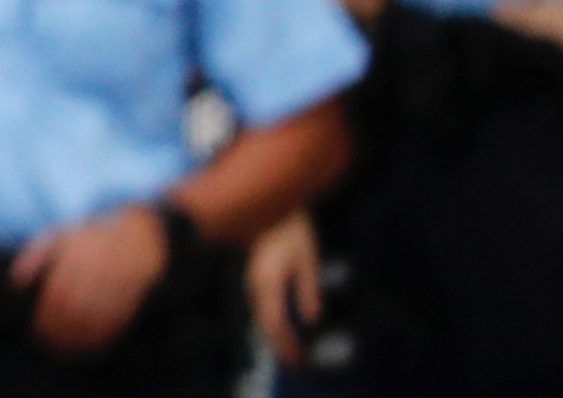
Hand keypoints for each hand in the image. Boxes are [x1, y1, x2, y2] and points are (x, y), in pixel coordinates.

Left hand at [14, 203, 168, 355]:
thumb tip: (15, 284)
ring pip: (95, 320)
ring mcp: (115, 288)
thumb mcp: (57, 238)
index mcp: (75, 257)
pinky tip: (87, 350)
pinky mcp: (130, 302)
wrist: (136, 240)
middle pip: (75, 309)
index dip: (46, 317)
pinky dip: (100, 341)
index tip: (36, 333)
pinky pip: (114, 326)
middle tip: (46, 346)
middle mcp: (96, 273)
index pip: (58, 293)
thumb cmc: (87, 242)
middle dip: (59, 332)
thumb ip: (33, 257)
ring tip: (62, 353)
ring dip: (77, 341)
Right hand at [246, 211, 323, 368]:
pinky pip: (260, 303)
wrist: (269, 201)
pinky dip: (270, 318)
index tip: (298, 361)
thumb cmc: (292, 226)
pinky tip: (279, 324)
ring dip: (274, 332)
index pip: (275, 322)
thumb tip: (312, 319)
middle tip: (296, 361)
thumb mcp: (308, 256)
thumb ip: (308, 289)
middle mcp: (255, 283)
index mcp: (268, 280)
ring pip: (260, 313)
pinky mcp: (253, 273)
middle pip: (264, 321)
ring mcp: (251, 278)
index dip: (286, 344)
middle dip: (280, 343)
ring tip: (290, 348)